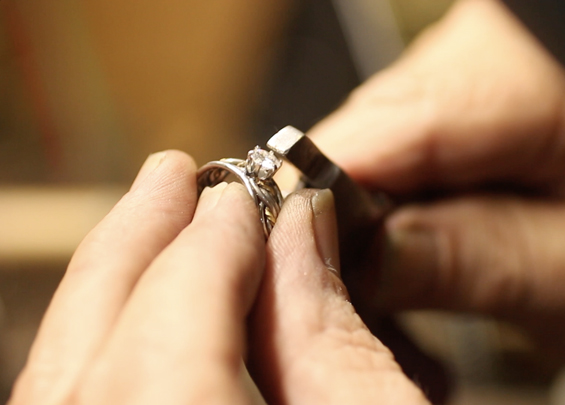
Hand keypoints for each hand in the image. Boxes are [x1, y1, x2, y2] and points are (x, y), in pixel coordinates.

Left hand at [10, 151, 428, 403]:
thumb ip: (331, 327)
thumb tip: (301, 230)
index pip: (176, 316)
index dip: (215, 243)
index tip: (246, 197)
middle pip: (94, 346)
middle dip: (139, 245)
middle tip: (175, 178)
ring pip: (65, 380)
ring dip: (111, 292)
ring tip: (153, 228)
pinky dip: (104, 356)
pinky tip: (140, 322)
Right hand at [311, 0, 564, 378]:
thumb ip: (489, 261)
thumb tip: (358, 250)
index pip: (410, 118)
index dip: (342, 196)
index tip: (317, 267)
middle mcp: (526, 37)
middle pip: (378, 119)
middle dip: (359, 210)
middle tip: (384, 289)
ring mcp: (495, 54)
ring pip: (376, 129)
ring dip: (379, 207)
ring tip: (428, 264)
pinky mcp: (477, 81)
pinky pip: (397, 135)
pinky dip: (398, 194)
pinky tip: (436, 232)